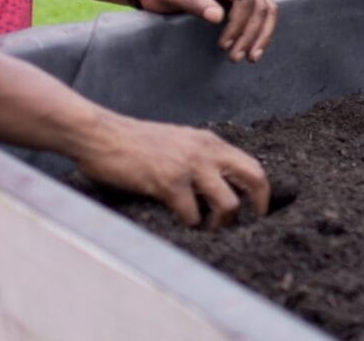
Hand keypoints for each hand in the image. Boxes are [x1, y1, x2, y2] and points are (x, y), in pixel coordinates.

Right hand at [75, 112, 269, 229]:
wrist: (101, 134)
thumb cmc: (134, 142)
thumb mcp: (178, 142)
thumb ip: (200, 158)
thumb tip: (218, 187)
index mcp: (210, 142)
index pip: (252, 165)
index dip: (261, 192)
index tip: (258, 210)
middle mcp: (206, 151)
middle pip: (254, 179)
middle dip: (257, 207)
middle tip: (246, 224)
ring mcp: (189, 166)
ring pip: (228, 204)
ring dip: (221, 224)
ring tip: (208, 229)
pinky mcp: (169, 182)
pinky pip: (192, 214)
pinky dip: (189, 225)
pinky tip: (180, 224)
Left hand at [134, 0, 276, 62]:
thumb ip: (193, 3)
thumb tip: (217, 17)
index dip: (238, 24)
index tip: (224, 45)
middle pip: (259, 4)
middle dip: (250, 33)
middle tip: (235, 57)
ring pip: (267, 8)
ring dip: (261, 34)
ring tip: (250, 57)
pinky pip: (263, 10)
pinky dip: (262, 30)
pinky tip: (254, 48)